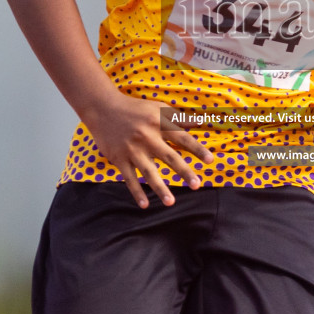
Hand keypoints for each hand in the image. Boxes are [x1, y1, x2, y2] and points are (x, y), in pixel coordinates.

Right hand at [83, 95, 213, 208]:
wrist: (103, 108)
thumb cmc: (135, 109)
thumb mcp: (158, 108)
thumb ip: (179, 117)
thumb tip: (202, 122)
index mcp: (159, 123)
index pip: (182, 138)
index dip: (197, 149)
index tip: (210, 161)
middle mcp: (147, 137)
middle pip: (169, 157)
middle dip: (184, 171)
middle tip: (197, 185)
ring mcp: (132, 149)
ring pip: (149, 172)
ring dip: (160, 188)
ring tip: (171, 203)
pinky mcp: (119, 159)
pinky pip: (129, 178)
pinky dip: (136, 192)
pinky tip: (145, 205)